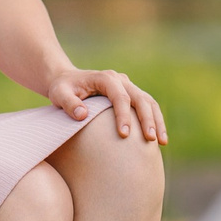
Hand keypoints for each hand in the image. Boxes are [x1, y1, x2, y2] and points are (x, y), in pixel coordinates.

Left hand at [46, 67, 167, 144]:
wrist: (67, 80)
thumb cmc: (62, 89)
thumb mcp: (58, 94)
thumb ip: (69, 103)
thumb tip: (83, 115)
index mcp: (105, 78)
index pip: (120, 96)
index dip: (124, 115)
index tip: (124, 134)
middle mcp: (120, 80)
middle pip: (140, 98)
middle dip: (147, 119)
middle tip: (150, 139)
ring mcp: (128, 87)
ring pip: (149, 102)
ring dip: (157, 121)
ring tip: (161, 142)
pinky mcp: (131, 95)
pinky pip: (148, 107)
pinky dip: (155, 121)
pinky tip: (159, 139)